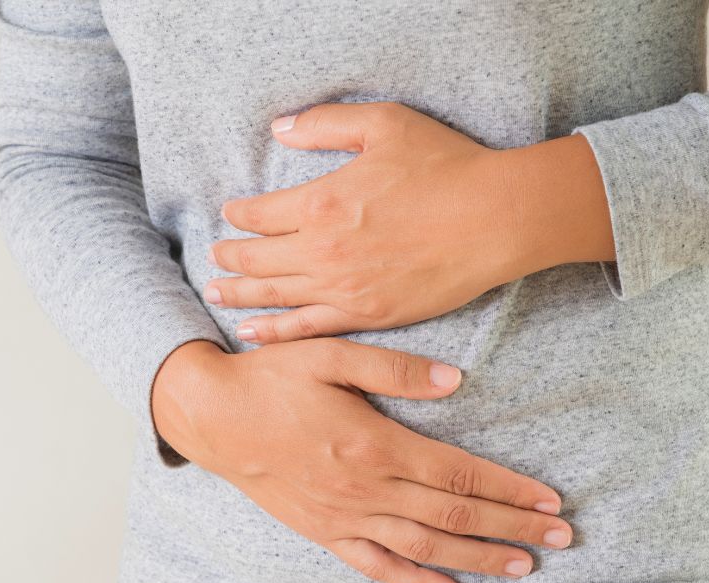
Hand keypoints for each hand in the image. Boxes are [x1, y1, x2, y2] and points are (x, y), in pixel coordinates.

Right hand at [151, 338, 571, 582]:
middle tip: (562, 537)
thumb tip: (456, 381)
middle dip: (513, 527)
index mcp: (375, 444)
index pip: (459, 475)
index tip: (550, 499)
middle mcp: (365, 490)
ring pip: (425, 547)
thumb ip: (394, 368)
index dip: (509, 489)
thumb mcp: (329, 354)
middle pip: (454, 516)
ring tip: (525, 566)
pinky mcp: (324, 533)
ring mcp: (344, 517)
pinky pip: (377, 566)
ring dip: (478, 559)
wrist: (211, 417)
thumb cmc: (270, 380)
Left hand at [204, 101, 613, 343]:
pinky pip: (307, 328)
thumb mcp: (384, 124)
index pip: (260, 213)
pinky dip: (275, 332)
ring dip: (240, 294)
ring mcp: (343, 288)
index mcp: (321, 202)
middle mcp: (322, 250)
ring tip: (216, 293)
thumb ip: (325, 124)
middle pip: (258, 257)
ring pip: (274, 296)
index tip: (230, 213)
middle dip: (230, 255)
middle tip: (213, 255)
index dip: (239, 214)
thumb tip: (279, 128)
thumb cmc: (445, 166)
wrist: (495, 219)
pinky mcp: (367, 315)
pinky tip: (253, 332)